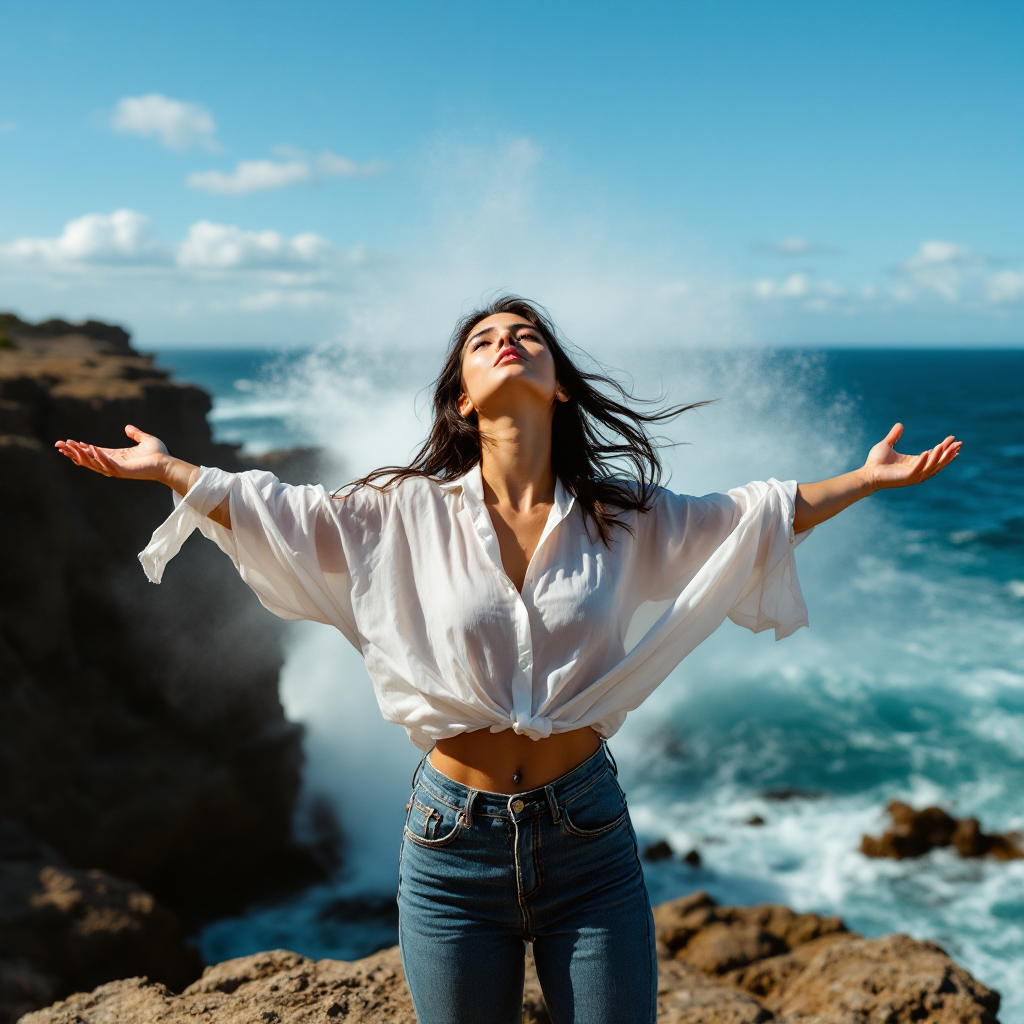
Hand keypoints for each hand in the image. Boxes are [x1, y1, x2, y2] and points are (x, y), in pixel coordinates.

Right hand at [55, 425, 169, 481]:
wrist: (168, 463)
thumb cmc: (158, 454)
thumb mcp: (145, 440)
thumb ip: (136, 434)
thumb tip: (128, 428)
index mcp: (116, 456)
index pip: (93, 452)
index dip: (80, 448)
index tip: (67, 442)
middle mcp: (114, 463)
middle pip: (88, 458)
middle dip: (73, 452)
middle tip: (59, 445)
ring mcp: (117, 468)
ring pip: (93, 463)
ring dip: (81, 455)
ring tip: (70, 446)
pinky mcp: (123, 471)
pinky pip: (107, 465)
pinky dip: (99, 457)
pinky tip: (91, 449)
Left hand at [861, 423, 960, 489]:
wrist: (866, 474)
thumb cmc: (875, 462)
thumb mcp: (887, 445)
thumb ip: (894, 436)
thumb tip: (900, 424)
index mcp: (915, 462)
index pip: (934, 455)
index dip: (944, 448)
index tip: (953, 439)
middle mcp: (917, 470)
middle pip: (938, 462)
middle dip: (948, 453)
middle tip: (958, 444)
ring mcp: (913, 475)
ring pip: (931, 466)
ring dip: (939, 456)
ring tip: (944, 446)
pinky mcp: (906, 478)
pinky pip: (918, 469)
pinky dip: (923, 461)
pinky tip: (927, 452)